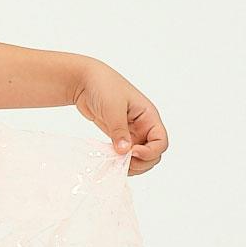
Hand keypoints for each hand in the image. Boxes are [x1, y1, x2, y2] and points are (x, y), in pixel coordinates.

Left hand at [72, 59, 167, 177]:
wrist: (85, 81)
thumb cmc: (103, 86)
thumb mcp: (113, 107)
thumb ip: (119, 130)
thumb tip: (124, 151)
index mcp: (148, 116)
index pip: (161, 141)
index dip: (150, 152)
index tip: (132, 152)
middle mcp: (143, 126)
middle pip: (153, 154)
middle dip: (141, 162)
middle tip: (122, 163)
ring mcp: (132, 133)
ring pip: (140, 158)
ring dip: (131, 165)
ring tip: (115, 165)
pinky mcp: (119, 137)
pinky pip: (126, 154)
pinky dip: (120, 162)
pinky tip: (110, 163)